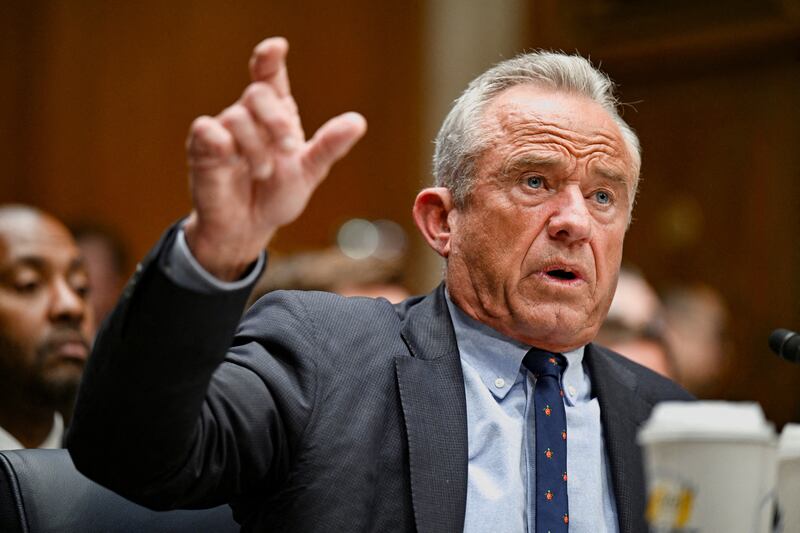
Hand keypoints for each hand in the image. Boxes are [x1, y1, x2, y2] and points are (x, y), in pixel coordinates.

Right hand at [183, 37, 366, 280]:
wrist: (249, 228)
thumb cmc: (277, 196)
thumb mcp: (310, 172)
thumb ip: (329, 146)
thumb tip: (358, 122)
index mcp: (276, 114)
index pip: (269, 75)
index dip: (270, 58)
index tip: (277, 47)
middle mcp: (249, 116)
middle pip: (258, 94)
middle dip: (276, 120)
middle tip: (288, 148)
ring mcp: (224, 130)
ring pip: (237, 116)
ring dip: (256, 148)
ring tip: (264, 173)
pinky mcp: (202, 147)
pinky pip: (208, 130)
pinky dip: (224, 144)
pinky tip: (233, 161)